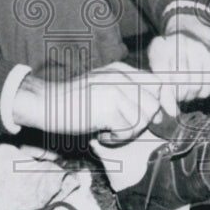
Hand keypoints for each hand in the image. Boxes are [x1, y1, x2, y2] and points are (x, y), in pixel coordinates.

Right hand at [12, 61, 162, 142]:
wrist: (45, 104)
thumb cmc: (73, 102)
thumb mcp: (103, 89)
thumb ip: (127, 93)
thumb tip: (158, 113)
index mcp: (121, 69)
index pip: (159, 83)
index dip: (164, 102)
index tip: (161, 119)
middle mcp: (121, 76)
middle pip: (154, 103)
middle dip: (143, 122)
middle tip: (121, 129)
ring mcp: (115, 89)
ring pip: (142, 118)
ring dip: (128, 133)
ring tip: (108, 132)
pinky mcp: (108, 106)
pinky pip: (128, 130)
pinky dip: (115, 139)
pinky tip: (101, 135)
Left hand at [147, 12, 209, 112]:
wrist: (190, 34)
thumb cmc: (168, 56)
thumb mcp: (156, 67)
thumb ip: (160, 90)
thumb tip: (173, 113)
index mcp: (160, 46)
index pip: (162, 77)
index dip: (166, 97)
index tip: (170, 109)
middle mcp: (180, 44)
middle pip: (180, 84)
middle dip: (178, 96)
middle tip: (177, 97)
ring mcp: (198, 49)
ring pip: (194, 87)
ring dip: (189, 96)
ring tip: (185, 93)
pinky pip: (207, 87)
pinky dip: (200, 94)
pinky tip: (195, 88)